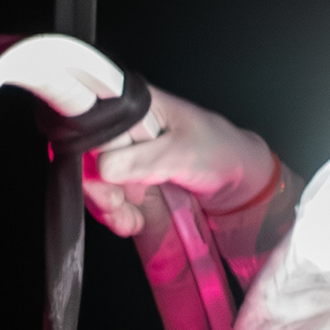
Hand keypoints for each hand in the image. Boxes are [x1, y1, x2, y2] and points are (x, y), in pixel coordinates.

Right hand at [47, 77, 279, 240]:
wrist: (241, 180)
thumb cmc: (220, 151)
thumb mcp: (185, 153)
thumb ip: (146, 159)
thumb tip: (105, 167)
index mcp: (136, 107)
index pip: (93, 122)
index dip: (89, 152)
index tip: (103, 179)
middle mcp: (125, 129)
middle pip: (88, 155)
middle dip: (97, 186)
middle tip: (115, 205)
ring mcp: (126, 156)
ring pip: (95, 180)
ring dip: (106, 206)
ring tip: (129, 220)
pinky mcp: (131, 180)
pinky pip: (109, 198)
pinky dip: (115, 214)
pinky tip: (132, 222)